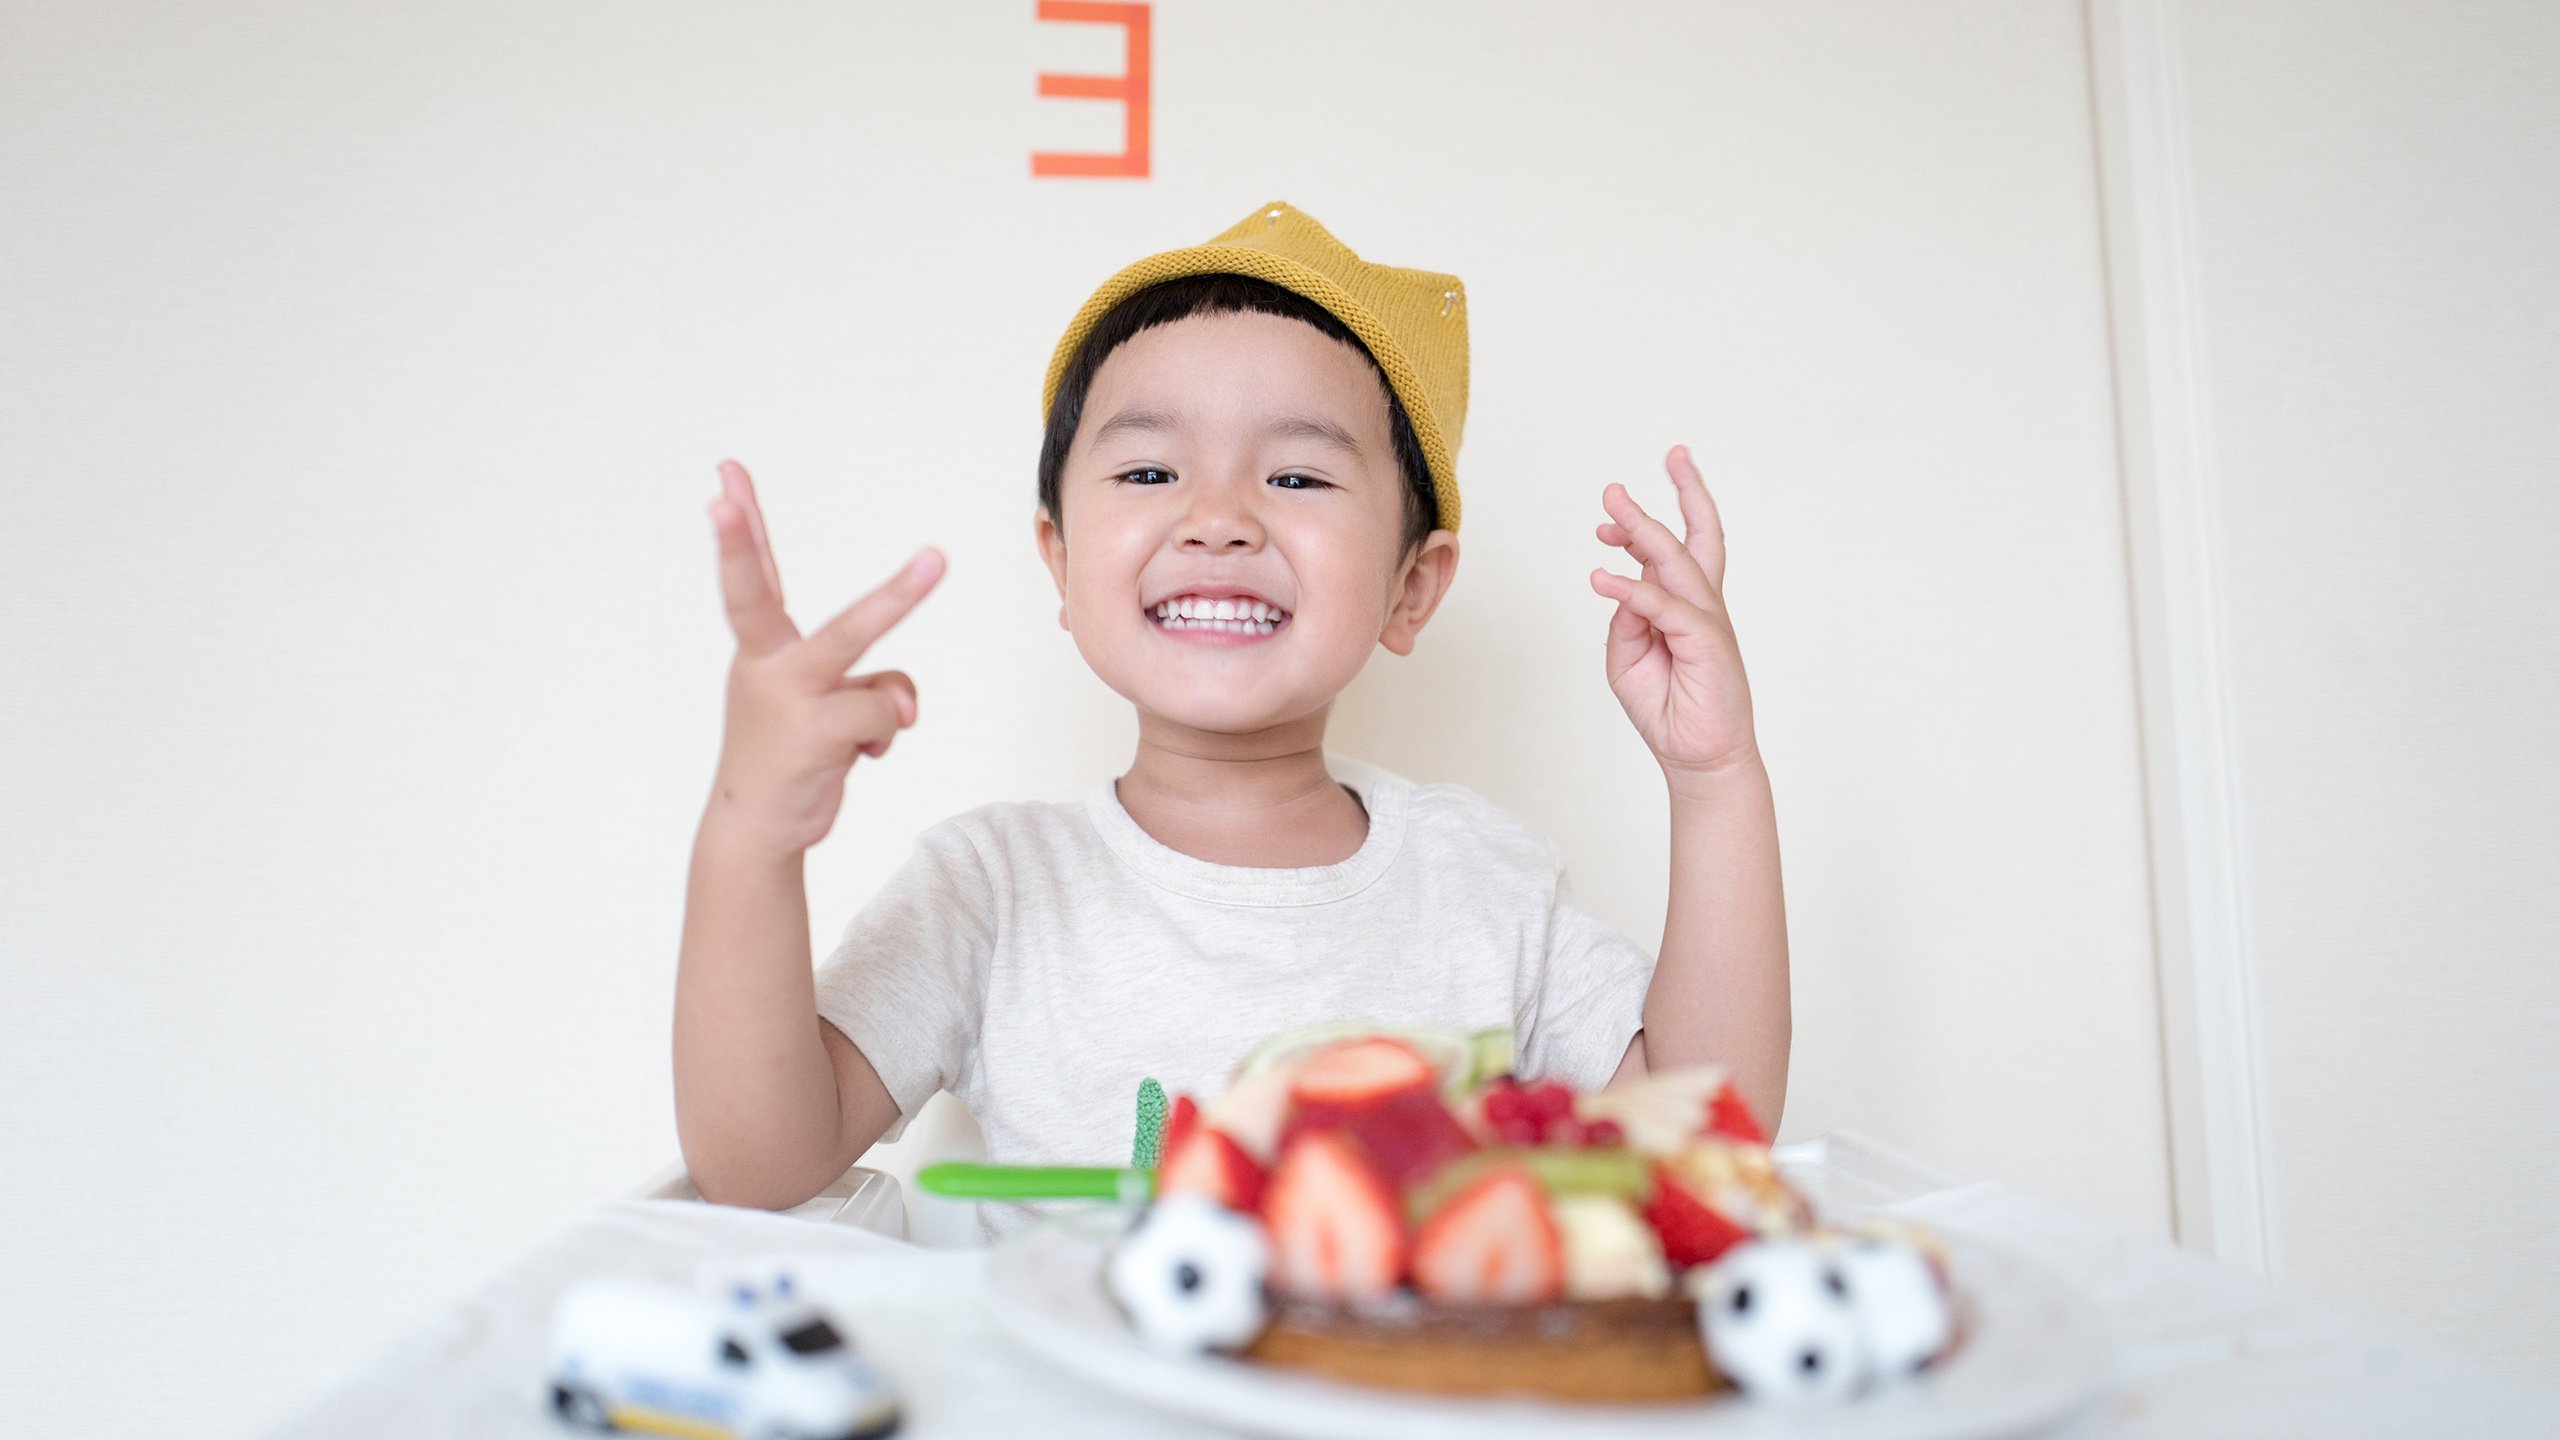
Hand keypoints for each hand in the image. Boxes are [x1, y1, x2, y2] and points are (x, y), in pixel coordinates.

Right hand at [705, 459, 943, 854]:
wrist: (757, 830)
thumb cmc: (792, 755)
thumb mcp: (826, 711)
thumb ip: (867, 688)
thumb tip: (903, 707)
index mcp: (761, 651)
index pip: (752, 578)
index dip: (740, 526)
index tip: (725, 473)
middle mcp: (764, 665)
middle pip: (756, 592)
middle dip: (740, 539)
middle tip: (720, 491)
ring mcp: (785, 697)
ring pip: (855, 634)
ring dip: (901, 594)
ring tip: (936, 557)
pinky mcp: (813, 733)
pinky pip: (884, 710)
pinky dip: (884, 733)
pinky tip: (859, 755)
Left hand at [1590, 446, 1759, 786]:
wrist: (1697, 757)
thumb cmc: (1668, 708)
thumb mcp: (1627, 660)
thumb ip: (1625, 622)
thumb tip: (1620, 588)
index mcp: (1684, 606)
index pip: (1673, 551)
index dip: (1643, 526)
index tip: (1606, 518)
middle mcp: (1701, 605)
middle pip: (1699, 536)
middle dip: (1684, 491)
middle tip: (1662, 458)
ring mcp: (1708, 621)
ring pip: (1679, 561)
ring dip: (1645, 530)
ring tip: (1613, 505)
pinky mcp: (1707, 643)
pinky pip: (1667, 607)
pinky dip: (1634, 590)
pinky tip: (1603, 578)